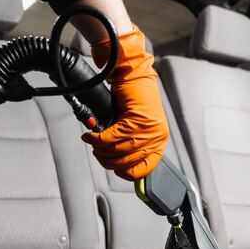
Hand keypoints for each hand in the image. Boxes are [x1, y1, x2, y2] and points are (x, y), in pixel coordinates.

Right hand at [81, 24, 168, 180]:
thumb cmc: (133, 100)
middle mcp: (157, 136)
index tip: (113, 169)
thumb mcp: (135, 128)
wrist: (133, 75)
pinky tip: (90, 136)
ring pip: (118, 150)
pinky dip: (97, 138)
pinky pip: (112, 136)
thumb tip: (115, 162)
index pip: (144, 169)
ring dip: (100, 149)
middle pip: (127, 161)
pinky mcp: (137, 118)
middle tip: (97, 153)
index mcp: (159, 142)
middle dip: (107, 160)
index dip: (125, 173)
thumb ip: (129, 146)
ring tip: (93, 143)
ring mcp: (149, 128)